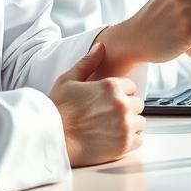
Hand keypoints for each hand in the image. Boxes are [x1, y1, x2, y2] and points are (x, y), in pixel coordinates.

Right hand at [50, 42, 145, 167]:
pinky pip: (139, 140)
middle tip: (108, 116)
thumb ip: (88, 62)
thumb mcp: (68, 80)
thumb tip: (101, 46)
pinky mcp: (124, 145)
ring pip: (140, 122)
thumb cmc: (56, 110)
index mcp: (111, 86)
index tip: (107, 102)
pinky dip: (129, 140)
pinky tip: (113, 139)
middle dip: (125, 108)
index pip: (131, 87)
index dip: (119, 94)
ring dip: (129, 124)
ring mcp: (125, 125)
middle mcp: (122, 104)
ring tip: (110, 128)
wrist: (50, 140)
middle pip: (137, 104)